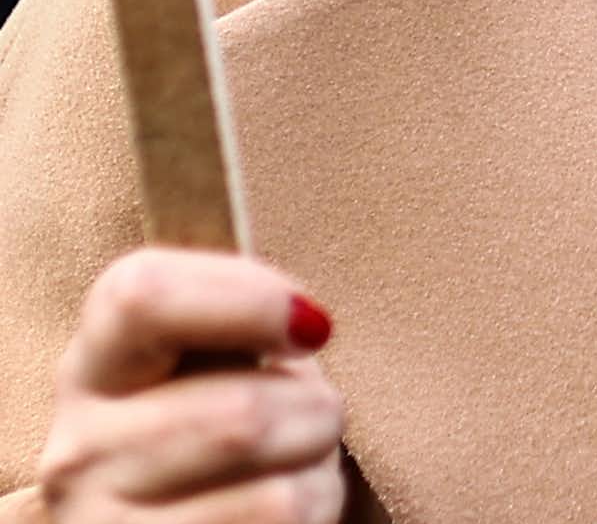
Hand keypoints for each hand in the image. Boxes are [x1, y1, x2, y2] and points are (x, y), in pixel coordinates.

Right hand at [37, 249, 344, 521]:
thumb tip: (305, 324)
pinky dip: (314, 504)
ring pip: (270, 480)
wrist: (193, 516)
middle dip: (313, 408)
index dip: (249, 298)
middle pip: (241, 414)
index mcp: (95, 364)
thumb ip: (244, 319)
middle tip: (311, 414)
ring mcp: (99, 522)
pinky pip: (281, 517)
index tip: (307, 325)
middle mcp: (80, 448)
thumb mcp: (216, 358)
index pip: (141, 295)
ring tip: (295, 459)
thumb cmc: (222, 418)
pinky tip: (280, 503)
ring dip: (315, 462)